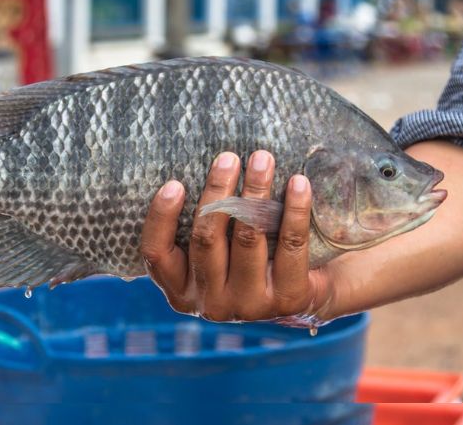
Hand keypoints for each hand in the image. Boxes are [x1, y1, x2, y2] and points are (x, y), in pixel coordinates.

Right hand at [140, 150, 331, 323]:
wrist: (306, 299)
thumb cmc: (251, 262)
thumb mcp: (218, 255)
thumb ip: (205, 226)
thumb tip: (205, 167)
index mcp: (182, 291)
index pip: (157, 253)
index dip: (161, 217)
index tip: (174, 184)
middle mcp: (211, 304)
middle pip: (206, 238)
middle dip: (217, 190)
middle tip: (229, 157)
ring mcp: (249, 305)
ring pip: (247, 236)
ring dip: (255, 191)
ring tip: (263, 159)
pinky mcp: (287, 298)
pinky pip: (290, 244)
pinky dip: (295, 209)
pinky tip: (298, 183)